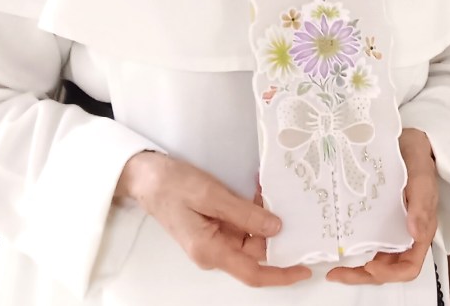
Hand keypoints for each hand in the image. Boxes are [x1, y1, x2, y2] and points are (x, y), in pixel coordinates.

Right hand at [116, 151, 310, 286]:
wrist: (144, 176)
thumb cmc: (171, 185)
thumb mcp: (210, 195)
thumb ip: (244, 213)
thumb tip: (275, 228)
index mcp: (210, 250)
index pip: (253, 272)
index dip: (282, 273)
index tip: (305, 268)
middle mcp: (213, 251)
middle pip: (256, 253)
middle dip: (278, 234)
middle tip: (297, 211)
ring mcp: (213, 239)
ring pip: (251, 237)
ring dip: (265, 218)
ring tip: (275, 193)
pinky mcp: (213, 227)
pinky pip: (241, 225)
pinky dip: (253, 211)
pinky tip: (260, 192)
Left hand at [326, 128, 437, 284]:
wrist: (405, 139)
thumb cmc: (417, 155)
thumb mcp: (421, 173)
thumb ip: (421, 201)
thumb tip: (416, 234)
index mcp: (421, 228)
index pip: (409, 266)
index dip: (390, 273)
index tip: (369, 267)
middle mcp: (406, 232)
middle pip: (388, 268)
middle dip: (364, 276)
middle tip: (337, 273)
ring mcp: (390, 227)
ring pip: (376, 259)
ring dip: (356, 269)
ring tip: (332, 269)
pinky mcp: (377, 218)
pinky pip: (367, 241)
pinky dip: (353, 250)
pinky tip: (337, 244)